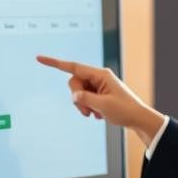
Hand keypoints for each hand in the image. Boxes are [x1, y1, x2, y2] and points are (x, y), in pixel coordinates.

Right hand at [36, 55, 165, 144]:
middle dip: (77, 98)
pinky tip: (99, 114)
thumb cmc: (125, 110)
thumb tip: (74, 96)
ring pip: (78, 93)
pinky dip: (87, 107)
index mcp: (101, 75)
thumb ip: (86, 99)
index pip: (73, 67)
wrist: (137, 119)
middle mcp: (98, 78)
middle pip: (74, 83)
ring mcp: (98, 86)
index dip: (55, 63)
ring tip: (95, 114)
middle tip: (88, 112)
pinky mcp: (97, 94)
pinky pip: (84, 99)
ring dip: (82, 105)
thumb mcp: (103, 106)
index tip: (39, 58)